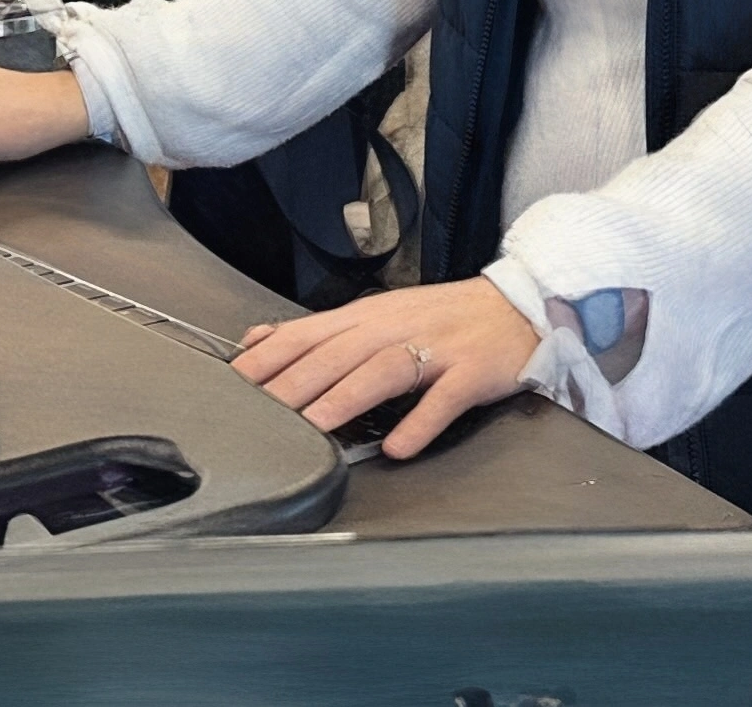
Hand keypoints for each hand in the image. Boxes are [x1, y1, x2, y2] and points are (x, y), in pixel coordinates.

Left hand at [230, 277, 538, 459]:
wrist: (518, 305)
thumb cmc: (443, 318)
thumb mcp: (376, 314)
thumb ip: (320, 331)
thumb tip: (261, 337)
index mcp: (368, 317)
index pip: (308, 334)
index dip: (270, 357)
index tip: (233, 382)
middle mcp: (395, 328)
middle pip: (337, 354)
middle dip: (296, 383)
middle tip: (260, 413)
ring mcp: (435, 348)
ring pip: (383, 371)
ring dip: (347, 398)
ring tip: (318, 427)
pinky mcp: (471, 371)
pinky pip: (444, 398)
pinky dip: (420, 422)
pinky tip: (398, 445)